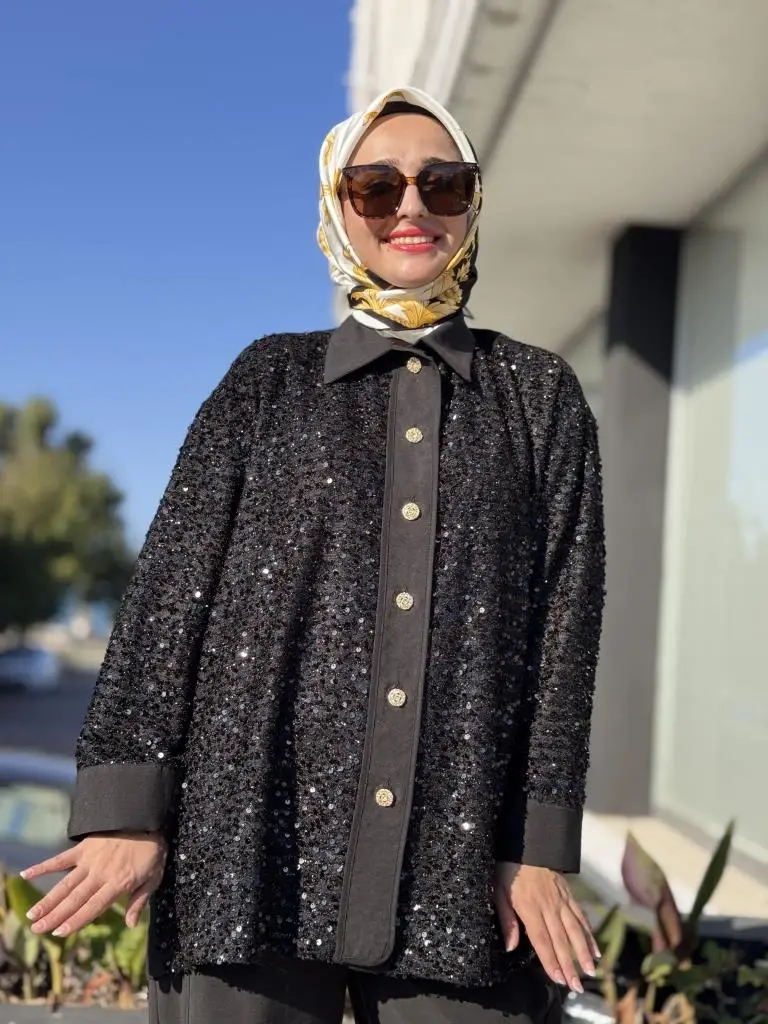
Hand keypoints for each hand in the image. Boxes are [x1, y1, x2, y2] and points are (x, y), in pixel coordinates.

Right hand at [21, 831, 166, 936]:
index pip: (93, 908)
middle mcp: (100, 874)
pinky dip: (43, 866)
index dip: (76, 922)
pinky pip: (61, 859)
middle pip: (74, 900)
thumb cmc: (152, 850)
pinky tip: (26, 874)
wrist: (146, 818)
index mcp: (117, 884)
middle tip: (36, 930)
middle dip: (54, 917)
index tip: (59, 934)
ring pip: (65, 884)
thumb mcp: (154, 877)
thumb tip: (130, 924)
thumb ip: (139, 901)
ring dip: (48, 900)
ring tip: (32, 915)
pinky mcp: (84, 847)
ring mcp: (90, 860)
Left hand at [494, 861, 599, 991]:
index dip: (551, 960)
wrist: (525, 842)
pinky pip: (580, 915)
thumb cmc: (508, 869)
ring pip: (575, 929)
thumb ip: (507, 920)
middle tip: (577, 985)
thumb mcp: (498, 891)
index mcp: (529, 907)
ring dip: (583, 951)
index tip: (559, 978)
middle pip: (561, 939)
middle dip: (569, 964)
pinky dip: (589, 932)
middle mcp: (548, 905)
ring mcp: (561, 899)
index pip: (542, 939)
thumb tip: (511, 947)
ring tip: (592, 971)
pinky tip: (595, 947)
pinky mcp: (568, 893)